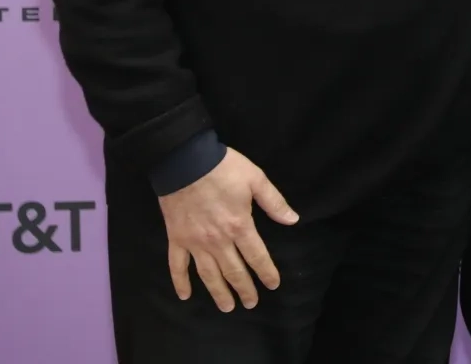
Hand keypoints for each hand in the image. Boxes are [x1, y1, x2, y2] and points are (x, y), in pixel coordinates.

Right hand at [157, 148, 298, 311]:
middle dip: (244, 289)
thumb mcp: (256, 179)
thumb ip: (274, 202)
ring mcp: (195, 242)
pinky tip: (185, 296)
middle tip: (251, 304)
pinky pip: (177, 266)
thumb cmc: (224, 169)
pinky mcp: (177, 239)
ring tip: (227, 307)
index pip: (257, 256)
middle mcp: (218, 240)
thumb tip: (293, 220)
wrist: (185, 162)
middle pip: (233, 270)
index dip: (266, 272)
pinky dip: (180, 282)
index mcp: (240, 226)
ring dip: (218, 292)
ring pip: (208, 274)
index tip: (273, 285)